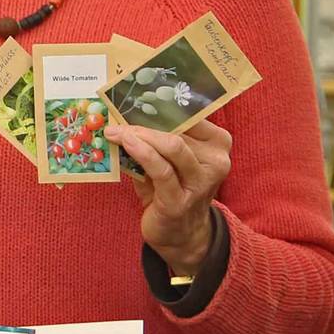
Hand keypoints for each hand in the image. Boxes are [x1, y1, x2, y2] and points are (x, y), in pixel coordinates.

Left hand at [108, 119, 231, 276]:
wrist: (180, 234)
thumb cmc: (172, 189)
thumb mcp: (170, 160)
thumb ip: (158, 138)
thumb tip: (127, 112)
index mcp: (218, 143)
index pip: (191, 115)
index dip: (161, 105)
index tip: (135, 99)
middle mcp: (216, 161)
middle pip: (179, 130)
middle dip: (144, 121)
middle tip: (117, 117)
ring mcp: (201, 182)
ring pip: (172, 146)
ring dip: (139, 135)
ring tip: (115, 131)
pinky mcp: (180, 200)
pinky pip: (160, 169)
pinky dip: (140, 152)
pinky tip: (124, 143)